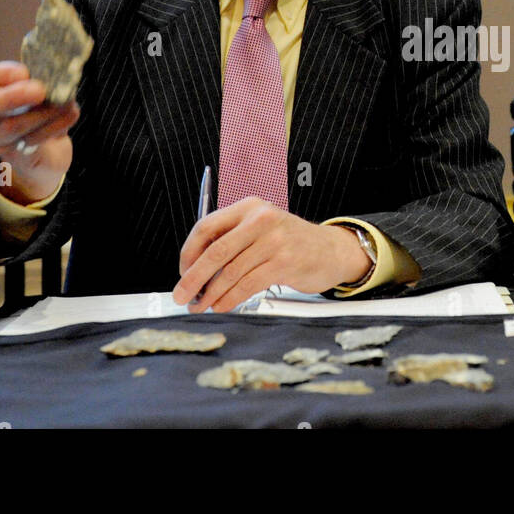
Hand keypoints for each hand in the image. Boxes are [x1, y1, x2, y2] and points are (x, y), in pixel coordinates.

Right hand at [0, 61, 78, 204]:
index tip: (25, 72)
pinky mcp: (13, 155)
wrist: (46, 148)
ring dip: (44, 113)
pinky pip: (33, 141)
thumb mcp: (34, 85)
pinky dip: (57, 125)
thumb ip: (38, 77)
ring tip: (64, 103)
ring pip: (12, 126)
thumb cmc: (37, 104)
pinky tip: (69, 114)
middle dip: (13, 96)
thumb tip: (54, 75)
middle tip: (40, 90)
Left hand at [173, 197, 371, 312]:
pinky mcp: (285, 262)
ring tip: (201, 306)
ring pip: (231, 272)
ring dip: (211, 294)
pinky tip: (222, 306)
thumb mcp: (260, 230)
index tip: (182, 272)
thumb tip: (193, 271)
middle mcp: (261, 219)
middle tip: (181, 296)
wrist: (331, 250)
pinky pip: (248, 285)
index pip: (206, 227)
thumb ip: (231, 240)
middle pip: (215, 251)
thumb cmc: (289, 243)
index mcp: (248, 207)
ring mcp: (274, 240)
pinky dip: (230, 299)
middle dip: (193, 278)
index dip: (188, 253)